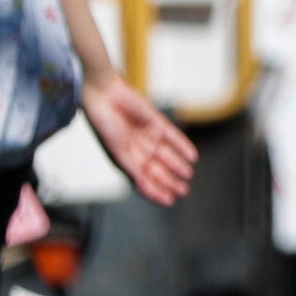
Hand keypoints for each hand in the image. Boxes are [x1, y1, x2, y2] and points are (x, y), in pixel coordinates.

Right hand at [85, 73, 198, 209]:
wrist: (104, 95)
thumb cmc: (103, 123)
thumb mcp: (117, 150)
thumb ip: (131, 168)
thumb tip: (141, 185)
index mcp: (124, 158)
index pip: (142, 180)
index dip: (155, 191)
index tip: (169, 200)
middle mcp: (137, 149)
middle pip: (157, 169)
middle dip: (169, 181)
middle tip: (183, 190)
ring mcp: (147, 135)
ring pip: (166, 155)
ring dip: (177, 165)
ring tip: (187, 175)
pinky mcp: (156, 122)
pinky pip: (173, 137)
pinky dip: (183, 146)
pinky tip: (192, 156)